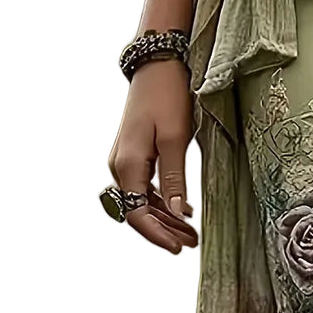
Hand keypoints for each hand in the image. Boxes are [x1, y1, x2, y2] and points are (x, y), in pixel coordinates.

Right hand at [107, 60, 198, 252]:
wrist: (158, 64)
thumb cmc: (168, 97)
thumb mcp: (175, 139)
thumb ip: (174, 179)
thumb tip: (176, 212)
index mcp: (127, 164)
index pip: (135, 214)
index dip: (157, 235)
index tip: (178, 248)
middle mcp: (120, 165)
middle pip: (138, 210)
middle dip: (164, 230)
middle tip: (191, 244)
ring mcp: (126, 159)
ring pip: (142, 200)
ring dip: (165, 218)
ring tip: (191, 233)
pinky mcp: (136, 153)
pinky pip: (145, 187)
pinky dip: (162, 201)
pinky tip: (182, 210)